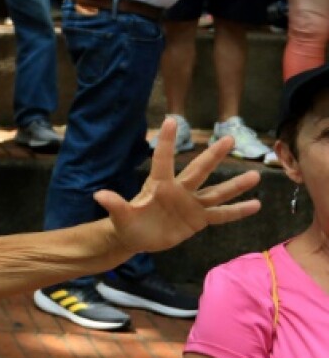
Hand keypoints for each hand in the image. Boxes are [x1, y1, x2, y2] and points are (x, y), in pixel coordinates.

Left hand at [97, 119, 261, 256]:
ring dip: (235, 185)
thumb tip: (100, 195)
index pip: (163, 160)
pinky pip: (221, 215)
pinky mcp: (198, 220)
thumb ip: (115, 205)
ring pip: (216, 192)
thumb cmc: (127, 224)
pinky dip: (237, 211)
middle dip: (213, 156)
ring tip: (255, 174)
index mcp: (158, 185)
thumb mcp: (120, 217)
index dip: (167, 142)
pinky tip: (256, 204)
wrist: (136, 238)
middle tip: (229, 138)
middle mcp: (178, 190)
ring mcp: (191, 204)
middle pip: (198, 170)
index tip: (172, 120)